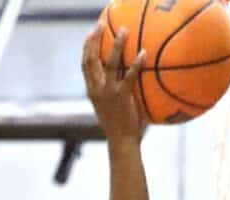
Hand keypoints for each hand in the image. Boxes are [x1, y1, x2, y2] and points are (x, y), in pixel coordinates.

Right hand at [82, 25, 146, 141]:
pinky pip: (129, 76)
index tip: (91, 34)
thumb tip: (125, 83)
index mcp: (92, 92)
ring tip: (125, 31)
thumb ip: (113, 94)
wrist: (122, 144)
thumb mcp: (110, 109)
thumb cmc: (120, 129)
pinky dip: (136, 63)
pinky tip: (143, 53)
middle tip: (101, 25)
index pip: (85, 65)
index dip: (87, 47)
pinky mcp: (122, 97)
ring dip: (116, 44)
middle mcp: (97, 90)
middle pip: (91, 58)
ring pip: (110, 63)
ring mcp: (109, 93)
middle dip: (95, 39)